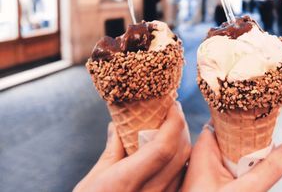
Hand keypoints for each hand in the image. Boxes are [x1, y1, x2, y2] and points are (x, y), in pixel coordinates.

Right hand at [74, 102, 190, 191]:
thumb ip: (111, 150)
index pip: (162, 148)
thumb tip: (117, 124)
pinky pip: (180, 180)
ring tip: (173, 128)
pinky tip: (171, 151)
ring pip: (183, 167)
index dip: (173, 123)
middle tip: (173, 111)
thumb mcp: (92, 180)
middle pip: (178, 155)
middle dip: (181, 128)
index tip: (172, 105)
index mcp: (126, 182)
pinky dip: (180, 161)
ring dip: (183, 143)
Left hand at [182, 124, 281, 191]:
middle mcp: (203, 157)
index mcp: (203, 151)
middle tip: (271, 132)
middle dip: (250, 136)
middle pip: (230, 135)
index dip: (240, 115)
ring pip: (232, 153)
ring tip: (268, 151)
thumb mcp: (245, 191)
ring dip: (249, 154)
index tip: (261, 111)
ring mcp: (207, 171)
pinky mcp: (212, 183)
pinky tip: (255, 172)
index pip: (222, 120)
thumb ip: (269, 169)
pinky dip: (243, 168)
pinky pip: (230, 168)